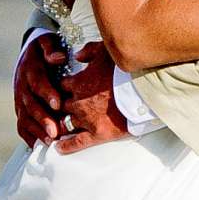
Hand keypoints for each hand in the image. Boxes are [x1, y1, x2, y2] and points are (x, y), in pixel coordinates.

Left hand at [13, 37, 127, 153]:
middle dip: (59, 108)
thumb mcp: (105, 51)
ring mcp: (86, 119)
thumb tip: (77, 55)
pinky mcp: (97, 133)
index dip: (61, 88)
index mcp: (78, 83)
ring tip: (55, 130)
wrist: (142, 90)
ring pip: (65, 124)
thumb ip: (88, 51)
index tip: (63, 90)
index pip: (61, 86)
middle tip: (58, 111)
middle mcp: (78, 102)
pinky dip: (66, 146)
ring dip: (60, 126)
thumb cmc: (126, 70)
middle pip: (61, 106)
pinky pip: (77, 142)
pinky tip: (58, 148)